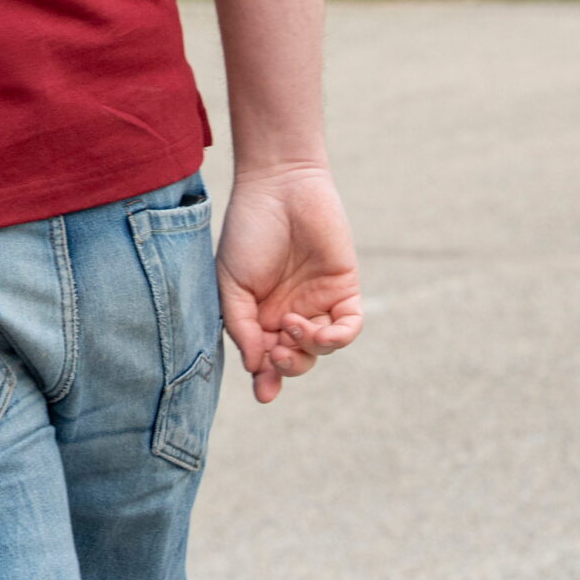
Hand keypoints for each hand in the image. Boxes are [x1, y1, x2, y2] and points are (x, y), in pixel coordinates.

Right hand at [217, 163, 362, 402]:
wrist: (278, 186)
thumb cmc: (248, 229)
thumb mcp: (230, 281)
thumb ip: (240, 326)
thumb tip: (256, 368)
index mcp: (259, 313)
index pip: (266, 358)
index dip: (267, 379)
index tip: (264, 393)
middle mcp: (289, 312)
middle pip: (295, 360)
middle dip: (287, 366)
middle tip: (276, 353)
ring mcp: (318, 303)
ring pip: (321, 349)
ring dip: (307, 350)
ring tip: (292, 327)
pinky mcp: (344, 290)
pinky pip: (349, 328)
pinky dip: (338, 338)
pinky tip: (318, 331)